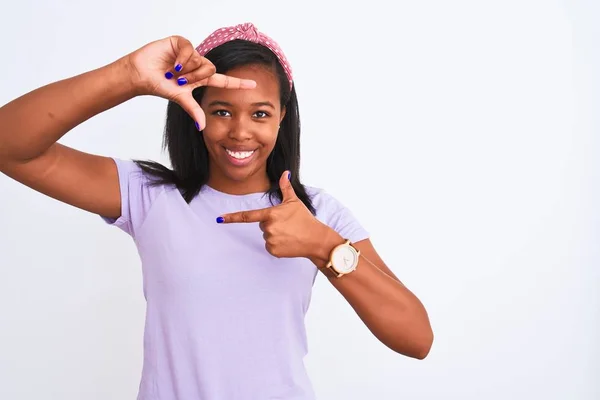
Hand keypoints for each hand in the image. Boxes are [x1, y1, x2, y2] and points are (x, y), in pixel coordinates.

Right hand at [124, 35, 255, 128]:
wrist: (141, 75)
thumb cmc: (158, 86)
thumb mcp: (180, 98)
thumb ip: (193, 110)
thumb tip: (202, 127)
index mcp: (200, 78)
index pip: (223, 80)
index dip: (238, 83)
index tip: (254, 84)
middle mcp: (197, 65)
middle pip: (210, 69)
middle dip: (195, 77)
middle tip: (179, 80)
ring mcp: (190, 53)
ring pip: (200, 59)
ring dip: (186, 69)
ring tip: (172, 71)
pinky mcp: (181, 43)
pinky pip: (190, 50)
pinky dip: (181, 59)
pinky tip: (172, 63)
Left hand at [217, 172, 329, 258]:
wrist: (316, 239)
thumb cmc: (305, 219)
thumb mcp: (294, 201)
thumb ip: (285, 187)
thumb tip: (285, 173)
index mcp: (271, 214)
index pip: (247, 216)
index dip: (232, 217)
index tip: (219, 219)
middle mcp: (268, 227)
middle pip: (262, 224)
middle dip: (272, 223)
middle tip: (287, 224)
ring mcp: (270, 240)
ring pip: (266, 235)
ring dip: (275, 234)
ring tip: (290, 233)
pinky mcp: (273, 251)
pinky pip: (270, 246)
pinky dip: (278, 245)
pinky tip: (288, 242)